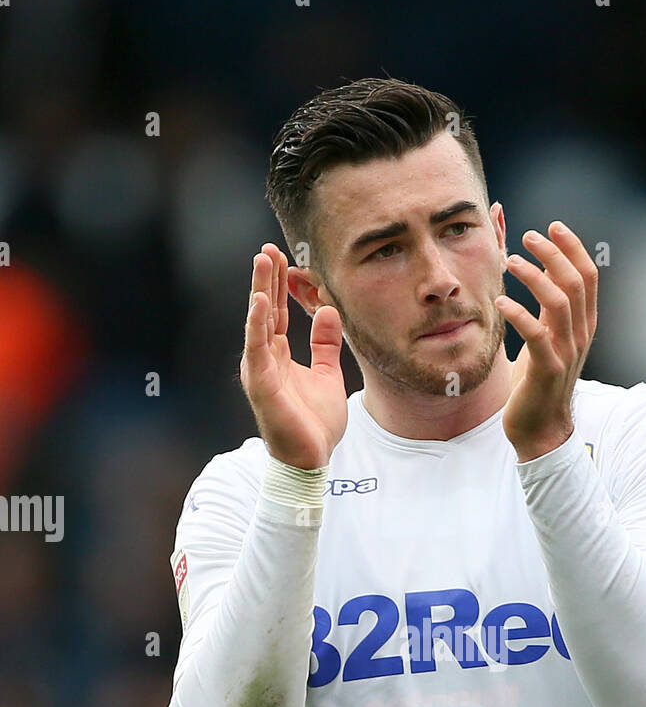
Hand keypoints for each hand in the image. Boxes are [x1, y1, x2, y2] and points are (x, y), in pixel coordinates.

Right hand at [240, 243, 347, 470]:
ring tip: (262, 261)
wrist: (311, 458)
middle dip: (267, 278)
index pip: (277, 312)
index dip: (280, 285)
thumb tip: (327, 310)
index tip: (283, 256)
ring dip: (260, 290)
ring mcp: (260, 371)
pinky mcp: (261, 385)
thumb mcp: (328, 374)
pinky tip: (261, 301)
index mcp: (278, 356)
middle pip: (265, 310)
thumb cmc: (315, 423)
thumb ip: (325, 344)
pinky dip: (257, 324)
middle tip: (269, 248)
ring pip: (258, 323)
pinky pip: (257, 349)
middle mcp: (265, 359)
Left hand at [495, 222, 597, 462]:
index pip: (587, 276)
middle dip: (553, 253)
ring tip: (509, 261)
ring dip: (534, 276)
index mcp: (583, 324)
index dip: (573, 247)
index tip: (552, 227)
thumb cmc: (537, 382)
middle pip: (575, 281)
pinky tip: (500, 301)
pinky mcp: (547, 369)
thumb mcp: (546, 338)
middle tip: (527, 236)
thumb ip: (544, 307)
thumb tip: (535, 270)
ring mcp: (566, 352)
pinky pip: (536, 334)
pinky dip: (518, 312)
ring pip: (559, 302)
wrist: (540, 429)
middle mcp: (580, 335)